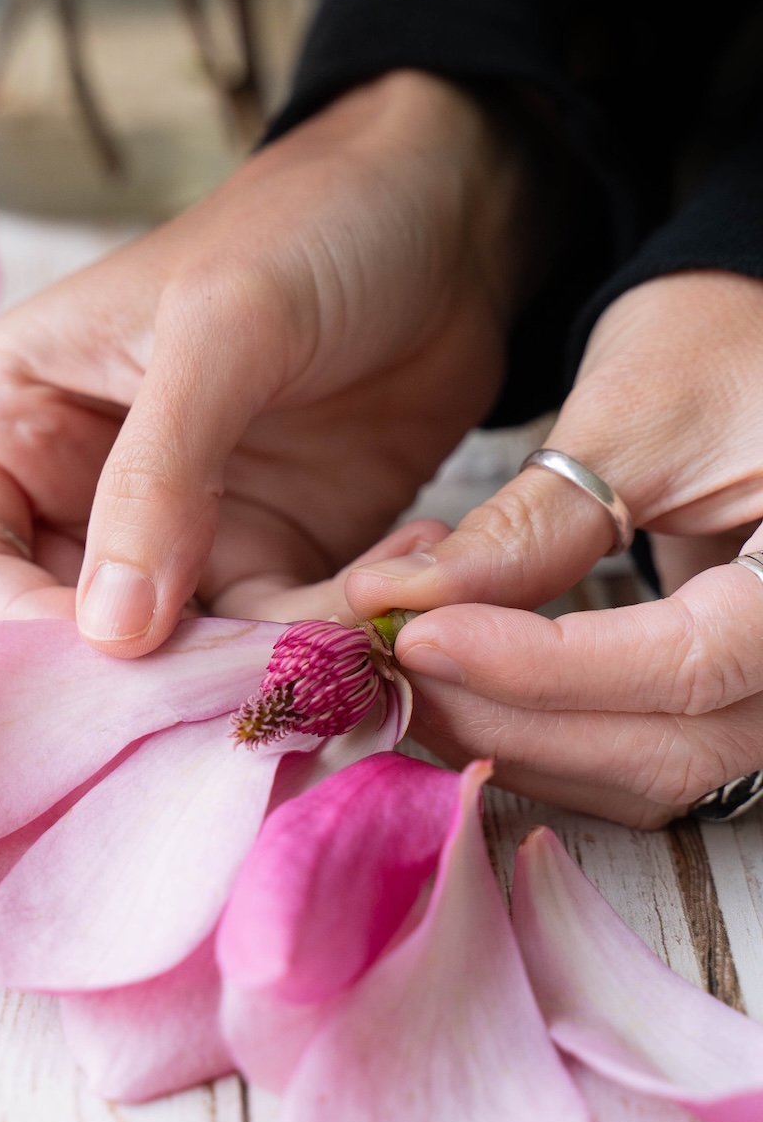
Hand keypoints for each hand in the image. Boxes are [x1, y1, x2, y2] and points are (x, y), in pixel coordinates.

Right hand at [0, 71, 534, 651]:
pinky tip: (393, 587)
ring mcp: (174, 538)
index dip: (7, 637)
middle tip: (238, 684)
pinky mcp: (269, 559)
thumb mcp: (218, 331)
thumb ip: (157, 479)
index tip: (110, 666)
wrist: (445, 215)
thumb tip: (110, 637)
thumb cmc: (307, 230)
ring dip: (255, 668)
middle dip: (140, 684)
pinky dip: (330, 639)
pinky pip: (274, 640)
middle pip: (55, 643)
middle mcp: (75, 494)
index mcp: (12, 421)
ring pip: (175, 662)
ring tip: (349, 623)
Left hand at [345, 271, 762, 826]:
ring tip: (414, 684)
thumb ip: (531, 526)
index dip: (540, 667)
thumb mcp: (635, 416)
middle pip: (669, 747)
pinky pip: (647, 761)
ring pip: (653, 776)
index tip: (419, 637)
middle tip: (394, 669)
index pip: (687, 662)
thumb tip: (397, 602)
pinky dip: (551, 743)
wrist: (758, 347)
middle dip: (512, 720)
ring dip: (520, 745)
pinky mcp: (737, 703)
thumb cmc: (719, 345)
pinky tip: (466, 698)